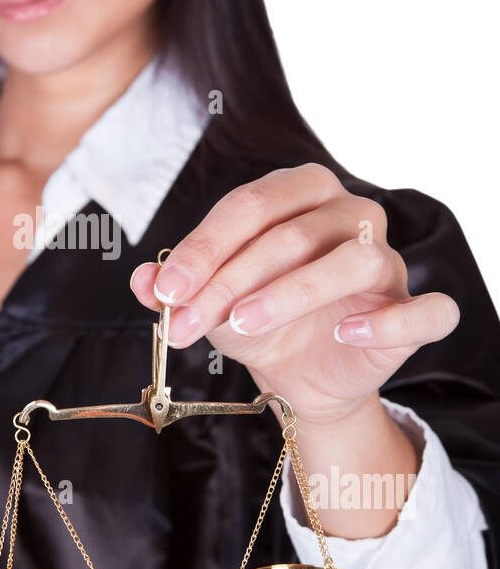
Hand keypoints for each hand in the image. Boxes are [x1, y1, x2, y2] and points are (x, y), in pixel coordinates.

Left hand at [129, 164, 460, 426]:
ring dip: (293, 292)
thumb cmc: (256, 319)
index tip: (166, 293)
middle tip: (186, 322)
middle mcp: (352, 214)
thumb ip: (174, 289)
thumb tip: (140, 280)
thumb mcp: (206, 305)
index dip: (203, 249)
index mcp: (301, 192)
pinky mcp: (414, 310)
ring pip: (354, 261)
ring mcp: (390, 261)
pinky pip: (426, 309)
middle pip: (294, 232)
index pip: (249, 207)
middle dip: (230, 279)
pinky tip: (348, 333)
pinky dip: (391, 320)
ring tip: (242, 325)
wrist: (299, 375)